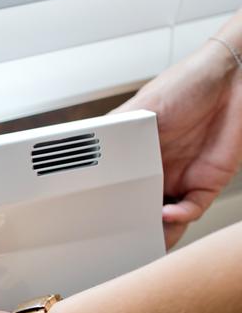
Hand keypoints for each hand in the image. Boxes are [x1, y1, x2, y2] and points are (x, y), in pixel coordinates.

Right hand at [115, 38, 241, 247]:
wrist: (231, 77)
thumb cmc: (185, 84)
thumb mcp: (138, 108)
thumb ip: (113, 132)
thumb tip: (85, 154)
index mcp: (136, 157)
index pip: (118, 189)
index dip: (109, 206)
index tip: (96, 219)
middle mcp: (157, 171)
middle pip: (139, 209)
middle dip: (129, 224)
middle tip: (117, 234)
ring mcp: (182, 179)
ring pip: (165, 218)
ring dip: (154, 230)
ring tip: (141, 235)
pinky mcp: (207, 183)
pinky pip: (191, 210)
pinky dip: (179, 217)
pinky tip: (167, 213)